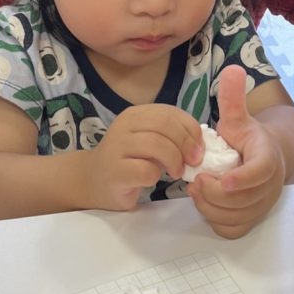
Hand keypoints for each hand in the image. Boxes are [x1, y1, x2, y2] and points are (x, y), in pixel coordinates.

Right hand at [89, 105, 203, 210]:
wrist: (93, 181)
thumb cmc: (129, 162)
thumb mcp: (150, 142)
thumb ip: (170, 137)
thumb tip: (199, 144)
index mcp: (136, 114)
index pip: (170, 112)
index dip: (190, 129)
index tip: (199, 147)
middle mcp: (125, 125)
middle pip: (165, 125)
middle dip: (185, 144)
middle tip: (193, 161)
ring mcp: (117, 146)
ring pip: (156, 144)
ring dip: (174, 160)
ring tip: (176, 172)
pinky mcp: (115, 170)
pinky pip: (145, 170)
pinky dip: (156, 176)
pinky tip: (152, 179)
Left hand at [188, 65, 285, 238]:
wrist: (262, 160)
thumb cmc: (246, 139)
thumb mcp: (238, 118)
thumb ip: (233, 98)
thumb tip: (233, 68)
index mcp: (267, 158)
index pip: (260, 172)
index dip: (241, 179)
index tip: (220, 180)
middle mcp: (269, 185)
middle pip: (244, 200)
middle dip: (215, 194)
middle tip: (195, 181)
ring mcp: (262, 205)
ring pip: (236, 217)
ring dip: (211, 207)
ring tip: (196, 189)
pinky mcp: (251, 220)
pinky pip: (233, 230)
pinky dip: (216, 220)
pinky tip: (205, 203)